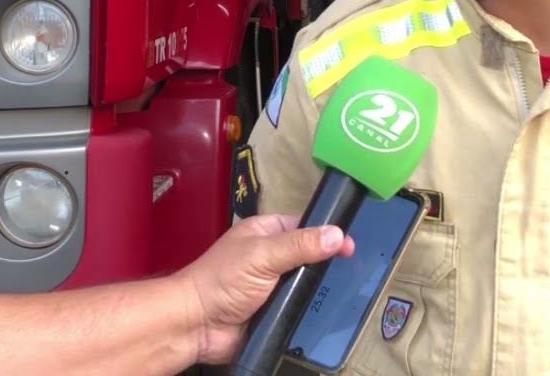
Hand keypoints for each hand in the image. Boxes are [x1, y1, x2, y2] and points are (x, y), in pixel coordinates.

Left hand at [178, 213, 355, 363]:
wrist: (196, 325)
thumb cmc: (222, 280)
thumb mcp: (263, 255)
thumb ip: (300, 245)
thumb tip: (337, 234)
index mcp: (265, 233)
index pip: (303, 225)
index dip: (326, 232)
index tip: (349, 244)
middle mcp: (270, 256)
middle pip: (308, 255)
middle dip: (326, 262)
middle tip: (353, 270)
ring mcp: (272, 285)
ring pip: (306, 283)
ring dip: (320, 288)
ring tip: (348, 292)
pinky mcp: (274, 311)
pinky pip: (299, 307)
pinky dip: (311, 310)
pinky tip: (329, 313)